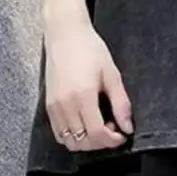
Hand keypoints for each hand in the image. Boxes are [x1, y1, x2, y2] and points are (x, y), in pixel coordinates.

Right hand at [44, 15, 132, 151]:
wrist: (64, 33)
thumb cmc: (90, 50)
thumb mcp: (112, 75)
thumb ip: (121, 104)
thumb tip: (127, 128)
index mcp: (83, 96)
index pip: (97, 133)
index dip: (112, 140)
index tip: (122, 135)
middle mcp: (66, 105)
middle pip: (84, 142)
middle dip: (102, 142)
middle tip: (112, 129)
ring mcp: (55, 107)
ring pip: (70, 142)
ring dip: (87, 142)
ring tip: (98, 127)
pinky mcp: (48, 106)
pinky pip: (59, 134)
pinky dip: (73, 137)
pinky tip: (84, 125)